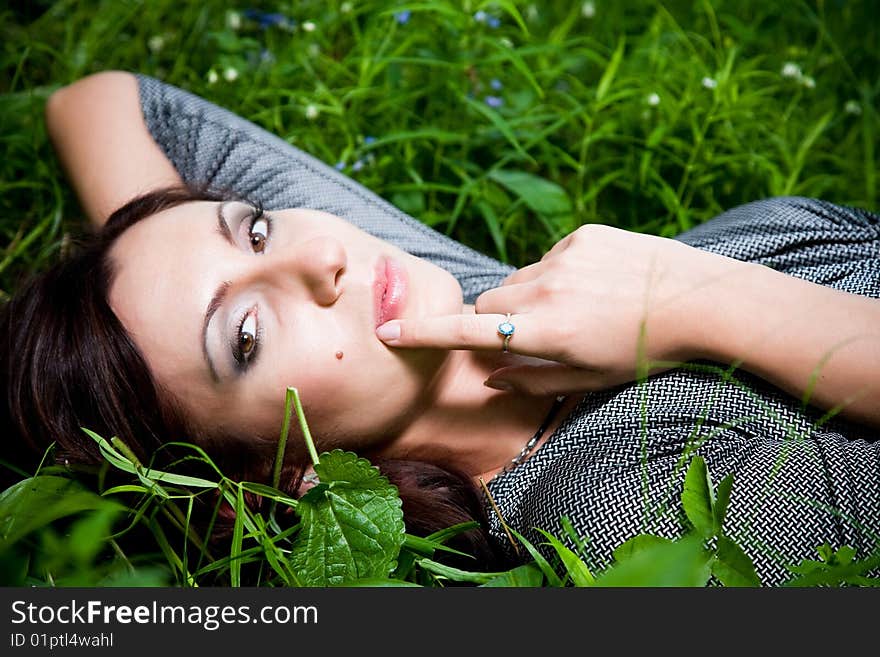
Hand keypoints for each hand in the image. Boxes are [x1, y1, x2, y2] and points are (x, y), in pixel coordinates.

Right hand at [376, 223, 743, 395]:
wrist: (703, 300)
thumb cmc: (644, 351)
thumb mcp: (588, 380)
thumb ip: (531, 381)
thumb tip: (489, 374)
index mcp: (547, 333)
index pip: (469, 330)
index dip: (423, 332)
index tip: (386, 329)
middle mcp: (547, 291)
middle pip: (488, 302)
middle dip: (495, 319)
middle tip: (533, 335)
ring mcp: (564, 257)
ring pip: (517, 279)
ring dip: (527, 297)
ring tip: (577, 309)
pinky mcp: (581, 235)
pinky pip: (548, 258)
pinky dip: (556, 275)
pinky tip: (596, 286)